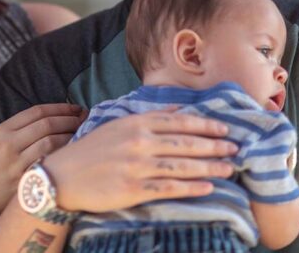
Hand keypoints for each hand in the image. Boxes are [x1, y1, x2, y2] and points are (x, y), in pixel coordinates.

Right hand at [0, 103, 85, 221]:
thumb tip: (53, 119)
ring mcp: (16, 164)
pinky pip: (48, 165)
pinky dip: (62, 157)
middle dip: (70, 120)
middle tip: (85, 118)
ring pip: (50, 143)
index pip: (37, 112)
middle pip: (47, 125)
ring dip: (70, 137)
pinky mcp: (22, 183)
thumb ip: (19, 129)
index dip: (60, 108)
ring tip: (82, 134)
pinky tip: (73, 155)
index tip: (76, 108)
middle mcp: (9, 144)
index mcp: (2, 130)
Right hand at [44, 109, 236, 211]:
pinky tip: (208, 187)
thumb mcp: (118, 124)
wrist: (62, 175)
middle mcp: (139, 142)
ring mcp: (137, 166)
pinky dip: (191, 188)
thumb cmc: (92, 150)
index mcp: (136, 123)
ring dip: (209, 166)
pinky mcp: (132, 189)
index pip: (179, 121)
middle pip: (185, 142)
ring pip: (181, 165)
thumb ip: (150, 116)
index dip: (206, 124)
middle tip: (236, 147)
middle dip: (214, 145)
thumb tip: (178, 109)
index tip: (225, 128)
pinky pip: (168, 188)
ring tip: (229, 167)